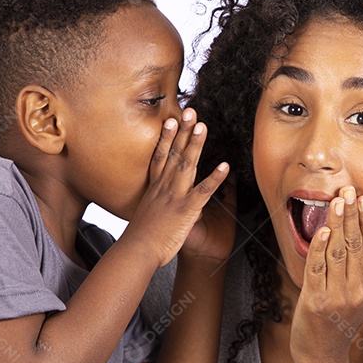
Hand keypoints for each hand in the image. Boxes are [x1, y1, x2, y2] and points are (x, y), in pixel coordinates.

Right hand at [122, 108, 228, 267]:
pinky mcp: (186, 209)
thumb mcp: (146, 217)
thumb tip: (157, 205)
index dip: (166, 137)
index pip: (160, 157)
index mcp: (154, 189)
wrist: (137, 251)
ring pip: (187, 165)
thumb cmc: (140, 240)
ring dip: (195, 145)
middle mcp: (164, 188)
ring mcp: (175, 196)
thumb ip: (155, 207)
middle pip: (174, 154)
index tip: (170, 120)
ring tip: (203, 126)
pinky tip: (225, 165)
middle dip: (182, 131)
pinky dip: (214, 178)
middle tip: (190, 111)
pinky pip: (204, 191)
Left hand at [290, 186, 362, 362]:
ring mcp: (337, 296)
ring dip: (337, 224)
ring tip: (336, 202)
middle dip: (352, 215)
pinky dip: (319, 247)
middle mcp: (358, 290)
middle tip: (348, 191)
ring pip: (337, 252)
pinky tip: (321, 229)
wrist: (323, 351)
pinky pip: (317, 268)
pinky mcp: (316, 301)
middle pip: (356, 245)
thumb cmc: (345, 318)